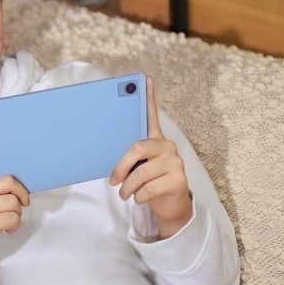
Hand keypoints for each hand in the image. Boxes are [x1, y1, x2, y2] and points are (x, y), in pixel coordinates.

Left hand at [109, 76, 192, 238]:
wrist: (170, 206)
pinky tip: (140, 198)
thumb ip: (129, 158)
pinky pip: (150, 187)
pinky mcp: (179, 179)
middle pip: (137, 149)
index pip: (152, 116)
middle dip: (121, 167)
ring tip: (124, 193)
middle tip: (113, 180)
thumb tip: (104, 153)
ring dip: (128, 187)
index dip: (149, 97)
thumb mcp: (137, 168)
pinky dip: (139, 196)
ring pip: (141, 172)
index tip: (144, 79)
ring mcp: (175, 161)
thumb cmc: (149, 182)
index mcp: (155, 140)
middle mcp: (167, 146)